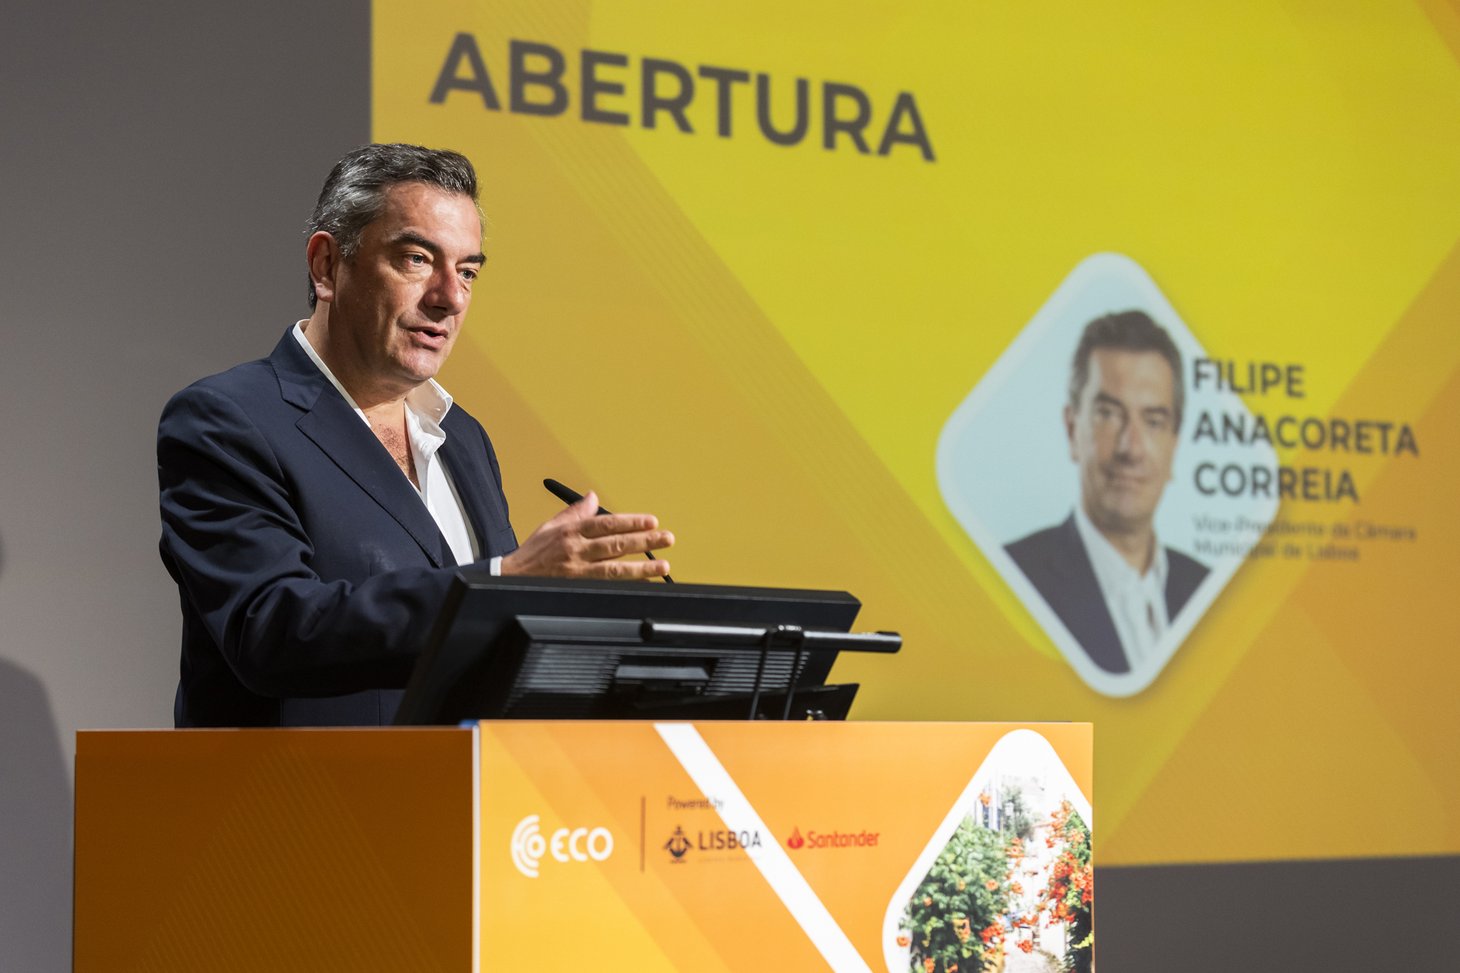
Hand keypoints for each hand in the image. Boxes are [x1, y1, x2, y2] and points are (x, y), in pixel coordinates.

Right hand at [500, 491, 673, 579]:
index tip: (651, 521)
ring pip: (614, 568)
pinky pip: (607, 586)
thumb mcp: (551, 526)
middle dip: (644, 541)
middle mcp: (576, 550)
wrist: (510, 579)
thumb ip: (575, 512)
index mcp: (571, 531)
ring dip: (641, 568)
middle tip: (666, 538)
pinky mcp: (577, 587)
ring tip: (663, 565)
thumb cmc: (533, 554)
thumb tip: (592, 496)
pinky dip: (626, 584)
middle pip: (615, 545)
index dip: (630, 522)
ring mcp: (577, 572)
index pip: (606, 524)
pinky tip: (643, 583)